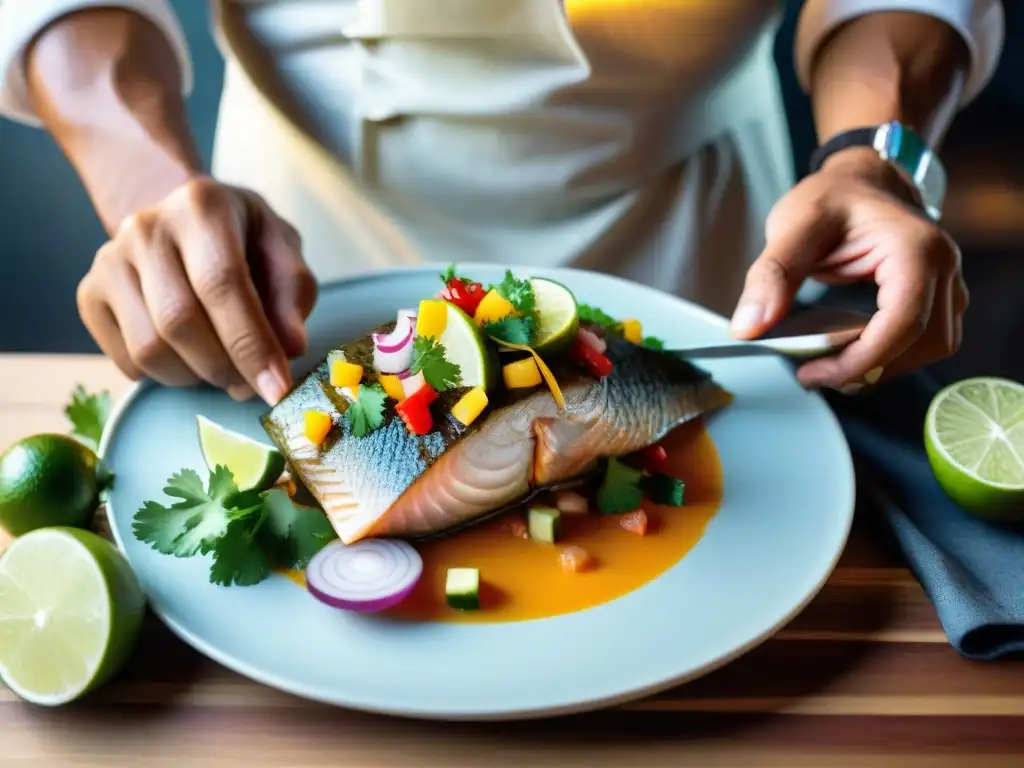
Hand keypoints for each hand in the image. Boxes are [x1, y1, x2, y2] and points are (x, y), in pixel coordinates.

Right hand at [77, 177, 316, 403]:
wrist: (183, 220)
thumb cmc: (243, 238)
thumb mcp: (282, 249)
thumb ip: (292, 292)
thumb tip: (290, 347)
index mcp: (202, 207)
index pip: (222, 282)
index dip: (251, 343)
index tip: (277, 388)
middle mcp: (146, 228)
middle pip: (179, 321)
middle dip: (225, 368)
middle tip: (253, 384)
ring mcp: (109, 261)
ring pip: (149, 348)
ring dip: (195, 377)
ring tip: (223, 369)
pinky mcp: (90, 295)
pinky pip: (128, 361)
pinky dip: (166, 377)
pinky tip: (190, 359)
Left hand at [730, 148, 966, 391]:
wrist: (859, 180)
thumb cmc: (832, 196)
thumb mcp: (793, 226)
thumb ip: (772, 275)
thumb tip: (749, 326)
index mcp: (915, 247)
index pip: (904, 321)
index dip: (862, 358)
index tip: (816, 373)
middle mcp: (942, 266)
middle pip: (923, 342)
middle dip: (868, 368)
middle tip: (814, 374)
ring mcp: (947, 283)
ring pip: (931, 347)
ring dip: (882, 367)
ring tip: (829, 368)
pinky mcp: (938, 297)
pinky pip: (924, 341)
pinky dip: (889, 356)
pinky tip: (850, 355)